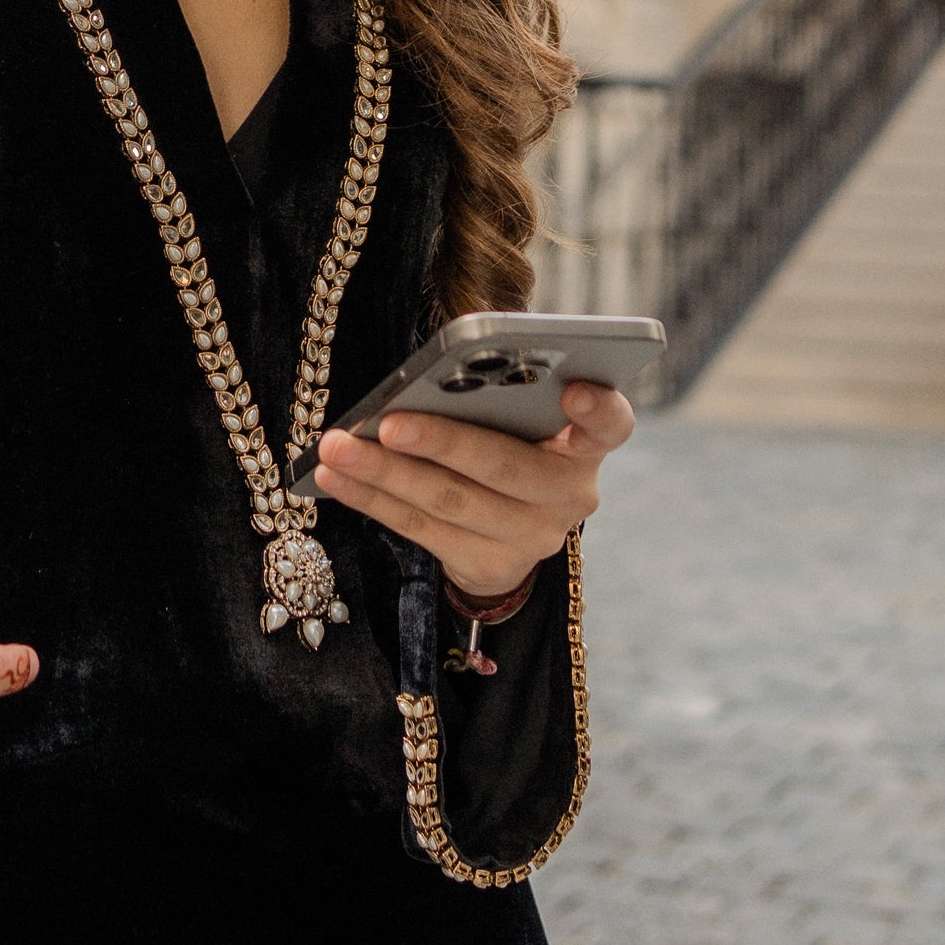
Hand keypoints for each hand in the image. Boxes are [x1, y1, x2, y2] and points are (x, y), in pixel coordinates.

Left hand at [311, 381, 633, 598]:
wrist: (510, 524)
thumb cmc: (508, 437)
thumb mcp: (518, 416)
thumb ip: (498, 394)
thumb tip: (429, 380)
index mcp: (585, 445)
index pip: (611, 425)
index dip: (597, 409)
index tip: (573, 389)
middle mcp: (569, 495)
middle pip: (505, 467)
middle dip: (441, 442)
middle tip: (387, 422)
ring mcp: (531, 537)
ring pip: (450, 501)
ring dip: (384, 473)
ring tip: (336, 447)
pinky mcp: (488, 565)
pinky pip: (419, 529)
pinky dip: (371, 499)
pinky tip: (334, 476)